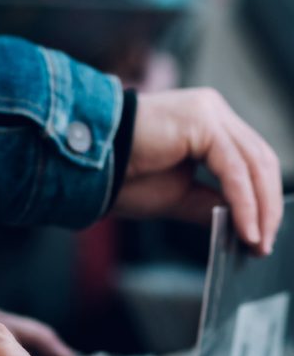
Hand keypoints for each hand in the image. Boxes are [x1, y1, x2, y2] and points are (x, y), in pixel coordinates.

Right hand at [117, 89, 282, 254]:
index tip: (260, 235)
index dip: (262, 199)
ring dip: (261, 208)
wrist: (89, 166)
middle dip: (267, 206)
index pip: (250, 160)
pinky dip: (244, 202)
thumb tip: (241, 224)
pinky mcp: (202, 121)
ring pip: (254, 163)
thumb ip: (210, 204)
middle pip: (260, 159)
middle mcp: (212, 112)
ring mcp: (209, 112)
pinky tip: (245, 229)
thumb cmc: (122, 177)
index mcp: (206, 124)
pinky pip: (234, 168)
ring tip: (256, 241)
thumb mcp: (177, 197)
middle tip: (263, 244)